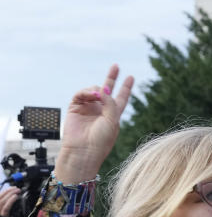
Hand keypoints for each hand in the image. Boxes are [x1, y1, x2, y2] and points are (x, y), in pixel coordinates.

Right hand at [55, 65, 132, 184]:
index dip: (126, 88)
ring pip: (94, 90)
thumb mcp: (112, 121)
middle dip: (111, 78)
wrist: (83, 151)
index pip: (121, 98)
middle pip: (107, 90)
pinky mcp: (75, 107)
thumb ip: (110, 103)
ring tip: (98, 95)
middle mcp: (101, 110)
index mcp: (113, 115)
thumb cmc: (101, 140)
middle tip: (116, 66)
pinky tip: (92, 94)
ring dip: (97, 90)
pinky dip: (87, 92)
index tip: (131, 77)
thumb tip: (103, 88)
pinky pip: (81, 94)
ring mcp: (88, 108)